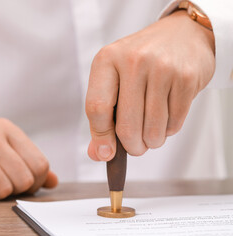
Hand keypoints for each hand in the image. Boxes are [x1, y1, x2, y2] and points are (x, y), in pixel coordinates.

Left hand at [86, 10, 214, 160]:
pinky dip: (168, 130)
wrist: (181, 34)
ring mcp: (162, 68)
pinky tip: (166, 117)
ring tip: (150, 132)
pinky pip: (175, 124)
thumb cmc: (139, 63)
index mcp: (106, 60)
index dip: (101, 137)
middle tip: (135, 147)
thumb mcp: (114, 79)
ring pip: (153, 129)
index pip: (96, 108)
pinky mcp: (186, 78)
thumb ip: (102, 117)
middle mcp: (133, 61)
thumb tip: (100, 154)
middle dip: (132, 147)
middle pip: (126, 126)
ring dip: (151, 141)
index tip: (106, 153)